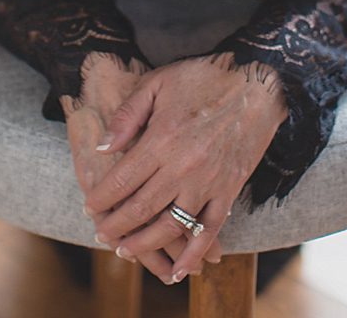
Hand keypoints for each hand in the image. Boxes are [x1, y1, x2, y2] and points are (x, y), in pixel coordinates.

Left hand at [85, 57, 286, 283]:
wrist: (257, 85)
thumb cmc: (202, 78)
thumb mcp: (157, 83)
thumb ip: (127, 116)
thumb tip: (103, 147)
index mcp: (161, 140)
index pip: (122, 179)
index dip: (102, 197)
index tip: (89, 206)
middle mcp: (182, 167)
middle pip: (141, 207)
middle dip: (117, 224)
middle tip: (100, 234)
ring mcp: (208, 183)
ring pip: (171, 225)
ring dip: (146, 243)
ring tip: (126, 250)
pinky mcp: (230, 191)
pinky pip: (210, 230)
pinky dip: (194, 253)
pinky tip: (179, 268)